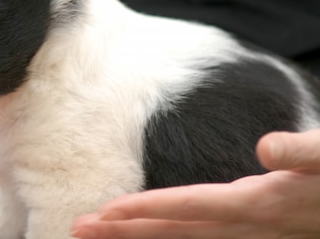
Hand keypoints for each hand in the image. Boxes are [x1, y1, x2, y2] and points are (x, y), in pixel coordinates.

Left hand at [71, 129, 319, 238]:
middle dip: (124, 231)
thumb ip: (301, 152)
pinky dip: (167, 237)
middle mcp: (244, 225)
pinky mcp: (248, 230)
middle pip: (173, 230)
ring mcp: (246, 233)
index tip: (107, 211)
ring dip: (137, 237)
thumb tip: (268, 148)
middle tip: (79, 228)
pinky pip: (198, 238)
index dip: (146, 208)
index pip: (188, 206)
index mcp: (256, 205)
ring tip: (98, 234)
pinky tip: (145, 236)